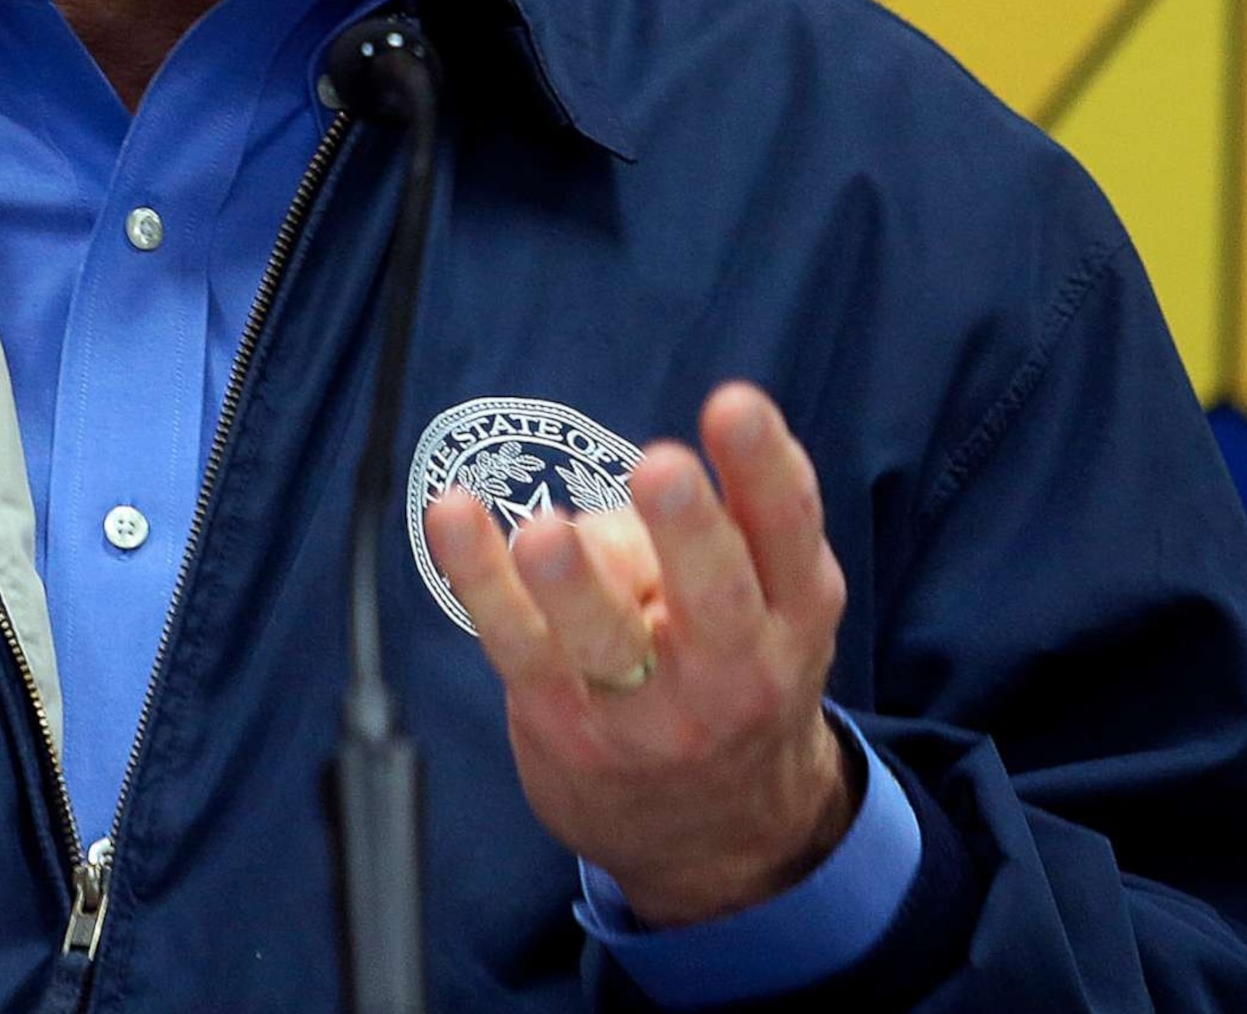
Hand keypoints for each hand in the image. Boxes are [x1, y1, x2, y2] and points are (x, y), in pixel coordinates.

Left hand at [422, 381, 857, 928]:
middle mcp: (734, 672)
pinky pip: (519, 648)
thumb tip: (604, 525)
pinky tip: (452, 518)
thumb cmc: (729, 675)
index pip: (789, 535)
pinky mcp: (566, 727)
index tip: (735, 406)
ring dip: (575, 586)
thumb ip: (714, 540)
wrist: (718, 840)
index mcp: (794, 617)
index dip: (767, 470)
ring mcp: (647, 713)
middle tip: (662, 469)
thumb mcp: (762, 610)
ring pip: (609, 641)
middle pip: (714, 595)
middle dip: (687, 530)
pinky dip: (480, 580)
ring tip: (547, 536)